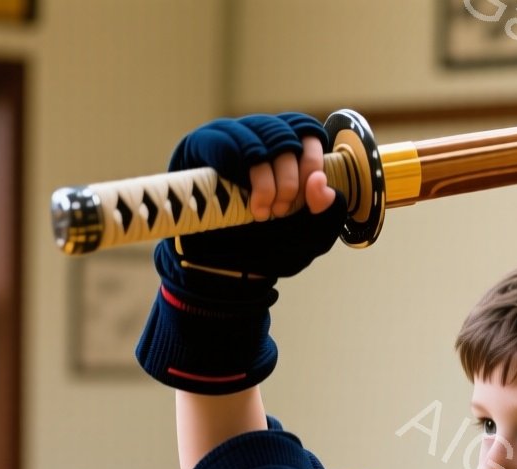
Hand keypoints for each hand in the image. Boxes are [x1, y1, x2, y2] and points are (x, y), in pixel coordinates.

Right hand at [135, 113, 347, 393]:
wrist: (218, 291)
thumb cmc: (262, 262)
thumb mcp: (304, 245)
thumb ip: (322, 217)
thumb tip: (325, 188)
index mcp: (284, 161)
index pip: (304, 133)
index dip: (314, 156)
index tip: (312, 194)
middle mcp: (252, 149)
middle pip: (281, 129)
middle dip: (291, 168)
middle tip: (285, 208)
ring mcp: (220, 151)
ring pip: (253, 133)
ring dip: (267, 171)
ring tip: (264, 211)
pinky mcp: (191, 158)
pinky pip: (216, 140)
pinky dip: (237, 164)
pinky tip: (247, 197)